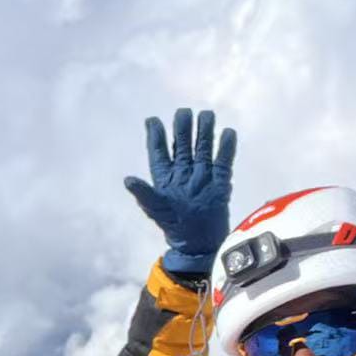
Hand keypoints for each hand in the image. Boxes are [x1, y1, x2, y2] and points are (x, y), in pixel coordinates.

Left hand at [124, 106, 236, 277]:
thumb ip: (143, 193)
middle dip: (183, 128)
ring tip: (207, 115)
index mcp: (165, 176)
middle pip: (183, 144)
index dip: (156, 136)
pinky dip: (226, 148)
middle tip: (184, 112)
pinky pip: (223, 161)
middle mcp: (184, 172)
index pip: (159, 152)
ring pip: (204, 148)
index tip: (152, 120)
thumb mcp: (155, 209)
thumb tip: (127, 180)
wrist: (198, 243)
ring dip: (205, 132)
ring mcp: (203, 176)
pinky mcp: (220, 182)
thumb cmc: (173, 226)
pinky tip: (228, 133)